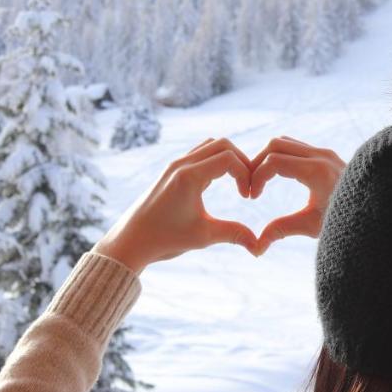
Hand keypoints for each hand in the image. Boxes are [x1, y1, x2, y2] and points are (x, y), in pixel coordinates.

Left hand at [93, 137, 259, 273]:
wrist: (131, 240)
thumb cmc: (164, 239)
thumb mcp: (203, 237)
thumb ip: (234, 234)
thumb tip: (260, 247)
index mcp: (189, 176)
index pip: (229, 158)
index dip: (246, 174)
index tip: (249, 196)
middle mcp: (181, 164)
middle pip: (222, 144)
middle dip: (241, 162)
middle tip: (248, 185)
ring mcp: (174, 165)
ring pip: (209, 146)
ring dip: (227, 159)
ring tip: (236, 183)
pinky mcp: (171, 171)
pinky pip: (198, 155)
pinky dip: (214, 162)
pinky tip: (217, 185)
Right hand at [246, 135, 345, 256]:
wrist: (375, 210)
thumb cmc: (345, 221)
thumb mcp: (312, 227)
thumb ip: (283, 230)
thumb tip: (256, 247)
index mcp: (317, 171)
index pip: (274, 161)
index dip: (256, 177)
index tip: (252, 197)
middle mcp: (321, 156)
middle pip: (275, 145)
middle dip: (257, 163)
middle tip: (250, 186)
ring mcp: (324, 152)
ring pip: (284, 142)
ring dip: (267, 158)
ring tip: (259, 181)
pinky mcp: (325, 154)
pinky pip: (294, 146)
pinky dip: (280, 156)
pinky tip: (275, 177)